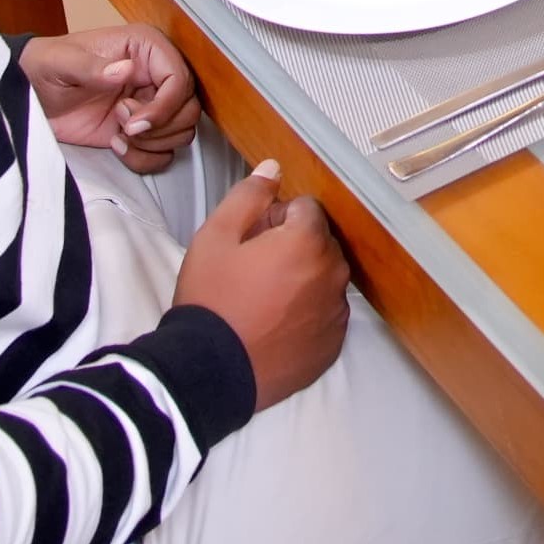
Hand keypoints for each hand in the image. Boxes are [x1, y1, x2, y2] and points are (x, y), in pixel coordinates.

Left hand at [20, 24, 199, 172]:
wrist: (27, 95)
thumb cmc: (44, 68)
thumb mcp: (63, 63)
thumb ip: (93, 66)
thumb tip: (126, 69)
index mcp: (146, 49)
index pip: (180, 79)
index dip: (165, 105)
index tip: (134, 122)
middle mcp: (154, 76)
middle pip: (189, 108)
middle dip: (159, 126)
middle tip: (124, 126)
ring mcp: (148, 104)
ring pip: (182, 131)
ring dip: (151, 142)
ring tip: (118, 133)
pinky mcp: (138, 130)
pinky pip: (162, 152)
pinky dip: (143, 158)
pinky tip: (116, 145)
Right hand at [172, 160, 349, 409]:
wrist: (207, 375)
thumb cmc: (210, 302)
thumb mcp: (214, 238)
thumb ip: (249, 196)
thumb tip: (275, 168)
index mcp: (309, 241)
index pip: (305, 209)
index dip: (275, 220)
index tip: (251, 242)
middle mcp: (333, 272)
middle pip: (319, 242)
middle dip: (293, 247)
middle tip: (254, 272)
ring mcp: (336, 311)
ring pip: (324, 277)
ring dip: (303, 279)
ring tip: (263, 301)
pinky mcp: (333, 344)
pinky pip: (326, 313)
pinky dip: (308, 313)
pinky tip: (276, 326)